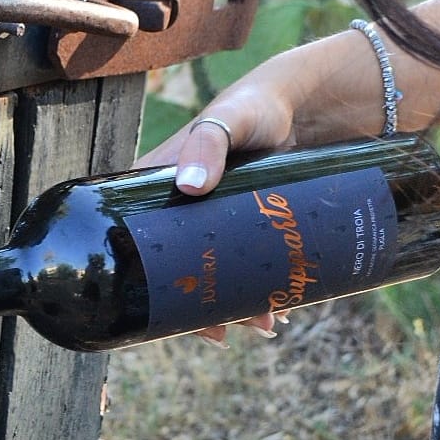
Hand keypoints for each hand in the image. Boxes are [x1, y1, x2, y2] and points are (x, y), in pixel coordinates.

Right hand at [135, 64, 300, 344]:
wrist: (306, 106)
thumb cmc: (253, 106)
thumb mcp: (227, 120)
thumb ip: (207, 142)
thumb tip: (190, 185)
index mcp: (155, 191)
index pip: (133, 245)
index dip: (142, 286)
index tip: (165, 316)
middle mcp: (179, 213)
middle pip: (176, 273)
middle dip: (198, 309)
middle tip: (224, 333)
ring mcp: (214, 225)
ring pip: (214, 277)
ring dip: (235, 308)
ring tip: (267, 324)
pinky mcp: (247, 230)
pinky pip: (244, 269)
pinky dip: (259, 292)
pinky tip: (280, 309)